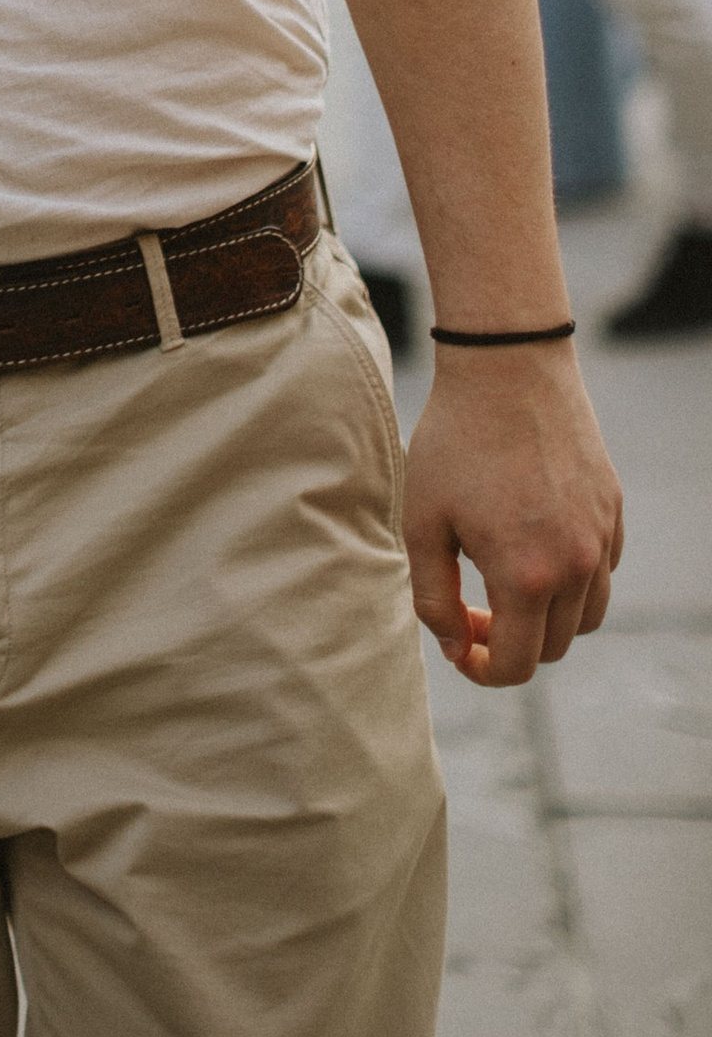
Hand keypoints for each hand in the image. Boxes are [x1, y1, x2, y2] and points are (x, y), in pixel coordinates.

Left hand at [404, 345, 622, 684]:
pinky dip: (573, 578)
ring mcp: (602, 538)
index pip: (517, 666)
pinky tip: (532, 540)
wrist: (507, 367)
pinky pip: (602, 572)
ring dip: (547, 616)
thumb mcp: (422, 521)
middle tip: (468, 604)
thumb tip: (455, 647)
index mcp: (527, 576)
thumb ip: (434, 597)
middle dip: (510, 642)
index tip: (458, 646)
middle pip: (553, 647)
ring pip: (586, 617)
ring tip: (502, 575)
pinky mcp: (613, 511)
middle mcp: (578, 566)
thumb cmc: (454, 441)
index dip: (482, 669)